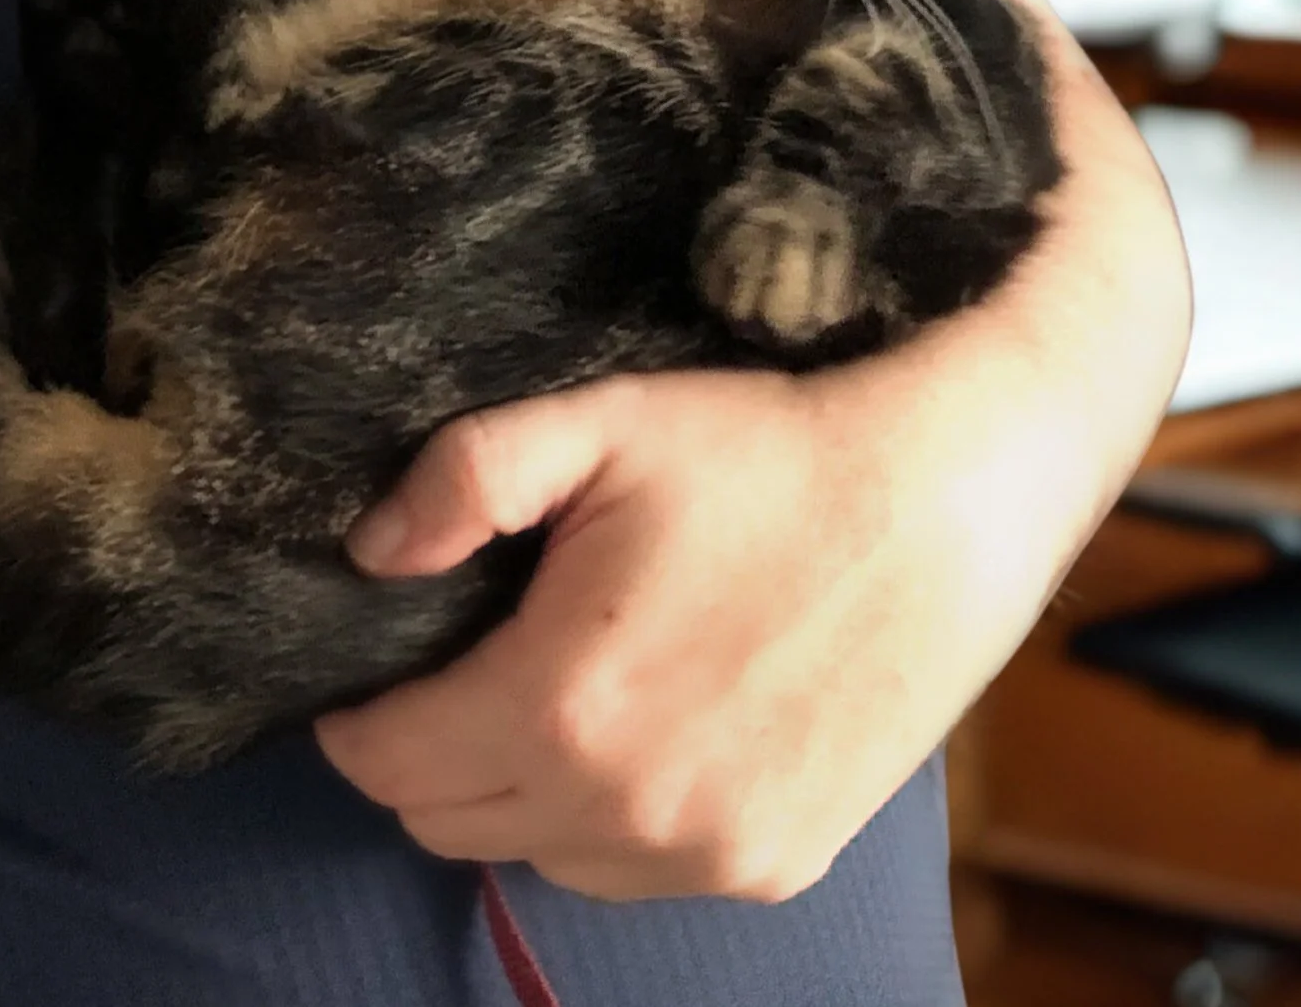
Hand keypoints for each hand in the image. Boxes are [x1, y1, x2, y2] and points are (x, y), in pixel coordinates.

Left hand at [313, 0, 1187, 905]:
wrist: (947, 500)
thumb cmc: (766, 453)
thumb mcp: (597, 425)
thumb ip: (460, 480)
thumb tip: (368, 550)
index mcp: (562, 704)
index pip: (390, 763)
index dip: (353, 719)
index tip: (361, 673)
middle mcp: (628, 810)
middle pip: (449, 824)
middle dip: (419, 756)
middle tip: (443, 672)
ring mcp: (711, 853)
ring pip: (540, 858)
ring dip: (511, 795)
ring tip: (537, 693)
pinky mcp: (778, 864)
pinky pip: (635, 873)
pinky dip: (603, 822)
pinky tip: (632, 729)